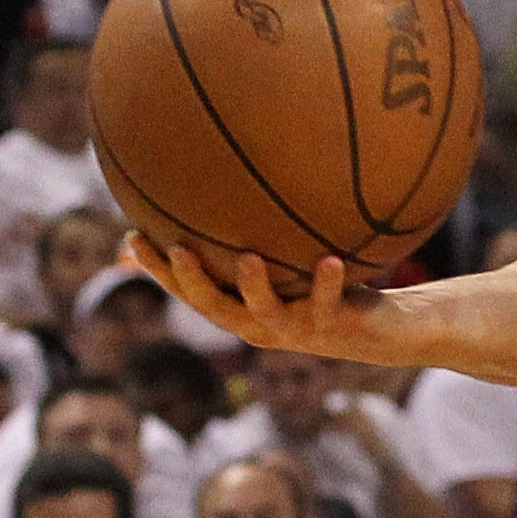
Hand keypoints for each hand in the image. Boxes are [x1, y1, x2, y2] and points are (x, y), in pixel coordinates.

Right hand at [127, 234, 407, 363]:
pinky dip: (328, 283)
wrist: (384, 331)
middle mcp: (263, 324)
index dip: (160, 269)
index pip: (191, 290)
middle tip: (172, 248)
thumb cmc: (328, 290)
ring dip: (255, 287)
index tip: (132, 236)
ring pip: (267, 313)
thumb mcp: (288, 264)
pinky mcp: (334, 326)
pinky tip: (331, 260)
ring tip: (248, 259)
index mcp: (243, 309)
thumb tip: (231, 187)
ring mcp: (298, 328)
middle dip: (192, 280)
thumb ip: (257, 239)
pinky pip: (329, 303)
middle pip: (216, 308)